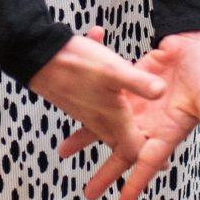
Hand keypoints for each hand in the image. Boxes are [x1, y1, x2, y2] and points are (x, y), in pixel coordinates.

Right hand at [29, 26, 165, 199]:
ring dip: (121, 108)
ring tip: (132, 92)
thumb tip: (163, 93)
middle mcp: (98, 118)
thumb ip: (139, 83)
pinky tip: (97, 37)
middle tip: (154, 147)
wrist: (35, 56)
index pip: (133, 149)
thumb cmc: (74, 64)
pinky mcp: (76, 95)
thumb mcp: (113, 71)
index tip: (164, 163)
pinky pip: (95, 88)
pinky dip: (101, 71)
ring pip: (108, 117)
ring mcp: (86, 108)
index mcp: (112, 117)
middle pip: (121, 140)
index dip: (150, 158)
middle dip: (136, 143)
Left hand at [57, 29, 199, 199]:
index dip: (137, 181)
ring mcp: (138, 107)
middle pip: (124, 153)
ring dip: (88, 139)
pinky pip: (105, 102)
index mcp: (170, 131)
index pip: (150, 161)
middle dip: (107, 173)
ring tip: (63, 152)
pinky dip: (89, 108)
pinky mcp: (129, 88)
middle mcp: (151, 124)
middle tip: (88, 194)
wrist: (197, 43)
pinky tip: (71, 112)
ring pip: (109, 128)